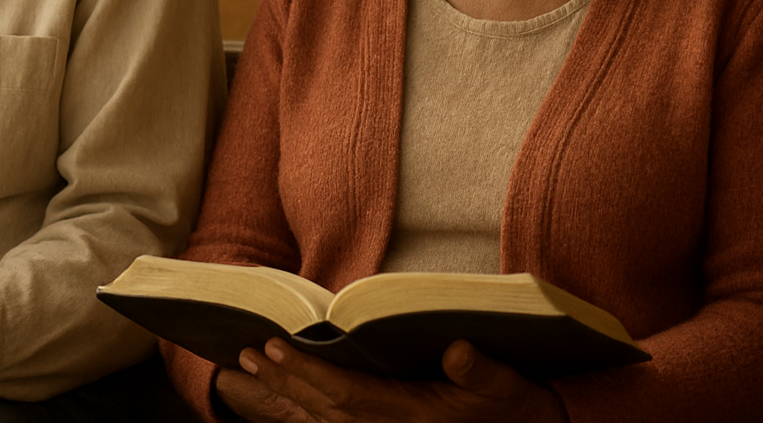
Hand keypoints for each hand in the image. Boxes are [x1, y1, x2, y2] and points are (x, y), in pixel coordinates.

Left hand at [217, 338, 568, 422]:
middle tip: (246, 353)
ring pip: (323, 422)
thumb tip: (458, 350)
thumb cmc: (516, 409)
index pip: (347, 395)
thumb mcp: (507, 388)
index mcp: (412, 418)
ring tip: (250, 367)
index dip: (308, 372)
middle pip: (324, 410)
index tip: (275, 346)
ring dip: (286, 396)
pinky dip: (305, 411)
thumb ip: (482, 372)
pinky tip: (285, 396)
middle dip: (284, 382)